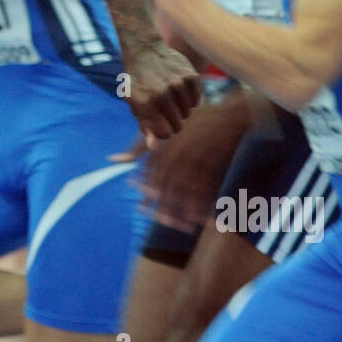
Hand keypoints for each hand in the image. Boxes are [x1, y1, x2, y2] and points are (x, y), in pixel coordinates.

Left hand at [112, 116, 229, 231]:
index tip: (141, 208)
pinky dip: (204, 204)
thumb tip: (112, 160)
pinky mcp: (215, 166)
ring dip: (185, 210)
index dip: (146, 192)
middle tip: (163, 223)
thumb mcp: (161, 129)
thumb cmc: (191, 122)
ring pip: (188, 190)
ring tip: (182, 227)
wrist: (228, 114)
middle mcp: (179, 154)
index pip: (151, 173)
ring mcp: (198, 160)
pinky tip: (202, 218)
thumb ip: (137, 146)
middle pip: (169, 184)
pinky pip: (207, 189)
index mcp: (165, 146)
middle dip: (165, 206)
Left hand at [123, 44, 199, 144]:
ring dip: (180, 109)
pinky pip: (196, 100)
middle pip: (178, 125)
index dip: (162, 130)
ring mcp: (178, 84)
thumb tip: (153, 147)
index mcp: (146, 103)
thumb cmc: (138, 81)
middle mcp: (162, 94)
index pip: (165, 134)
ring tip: (170, 97)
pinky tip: (179, 89)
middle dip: (171, 121)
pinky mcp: (191, 75)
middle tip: (163, 108)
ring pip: (188, 113)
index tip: (158, 122)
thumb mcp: (134, 103)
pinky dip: (190, 99)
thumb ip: (145, 125)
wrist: (145, 49)